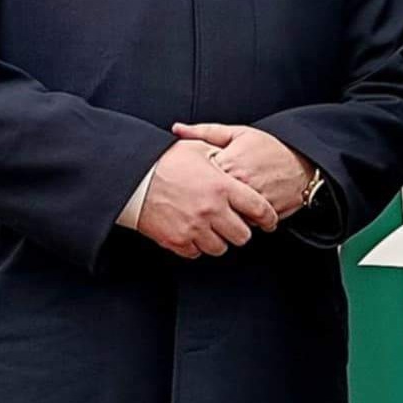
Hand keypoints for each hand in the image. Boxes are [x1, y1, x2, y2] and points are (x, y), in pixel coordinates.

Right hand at [135, 140, 277, 258]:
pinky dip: (197, 246)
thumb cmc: (164, 161)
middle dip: (242, 230)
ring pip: (220, 248)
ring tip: (212, 227)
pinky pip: (196, 253)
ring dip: (219, 239)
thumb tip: (236, 157)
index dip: (269, 218)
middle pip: (242, 235)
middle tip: (237, 224)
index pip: (259, 209)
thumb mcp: (199, 149)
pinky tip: (193, 232)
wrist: (132, 179)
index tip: (270, 221)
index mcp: (222, 187)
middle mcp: (211, 210)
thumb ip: (222, 156)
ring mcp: (194, 229)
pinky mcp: (177, 241)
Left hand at [174, 122, 314, 220]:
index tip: (199, 179)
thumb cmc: (269, 147)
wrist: (303, 162)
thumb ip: (205, 131)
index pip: (199, 178)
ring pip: (227, 215)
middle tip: (206, 197)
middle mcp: (241, 182)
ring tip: (224, 206)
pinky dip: (242, 220)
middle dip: (207, 200)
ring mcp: (254, 199)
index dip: (197, 180)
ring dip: (225, 213)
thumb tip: (177, 128)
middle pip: (211, 200)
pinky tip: (241, 212)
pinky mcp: (265, 214)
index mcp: (230, 162)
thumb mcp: (239, 133)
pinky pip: (245, 223)